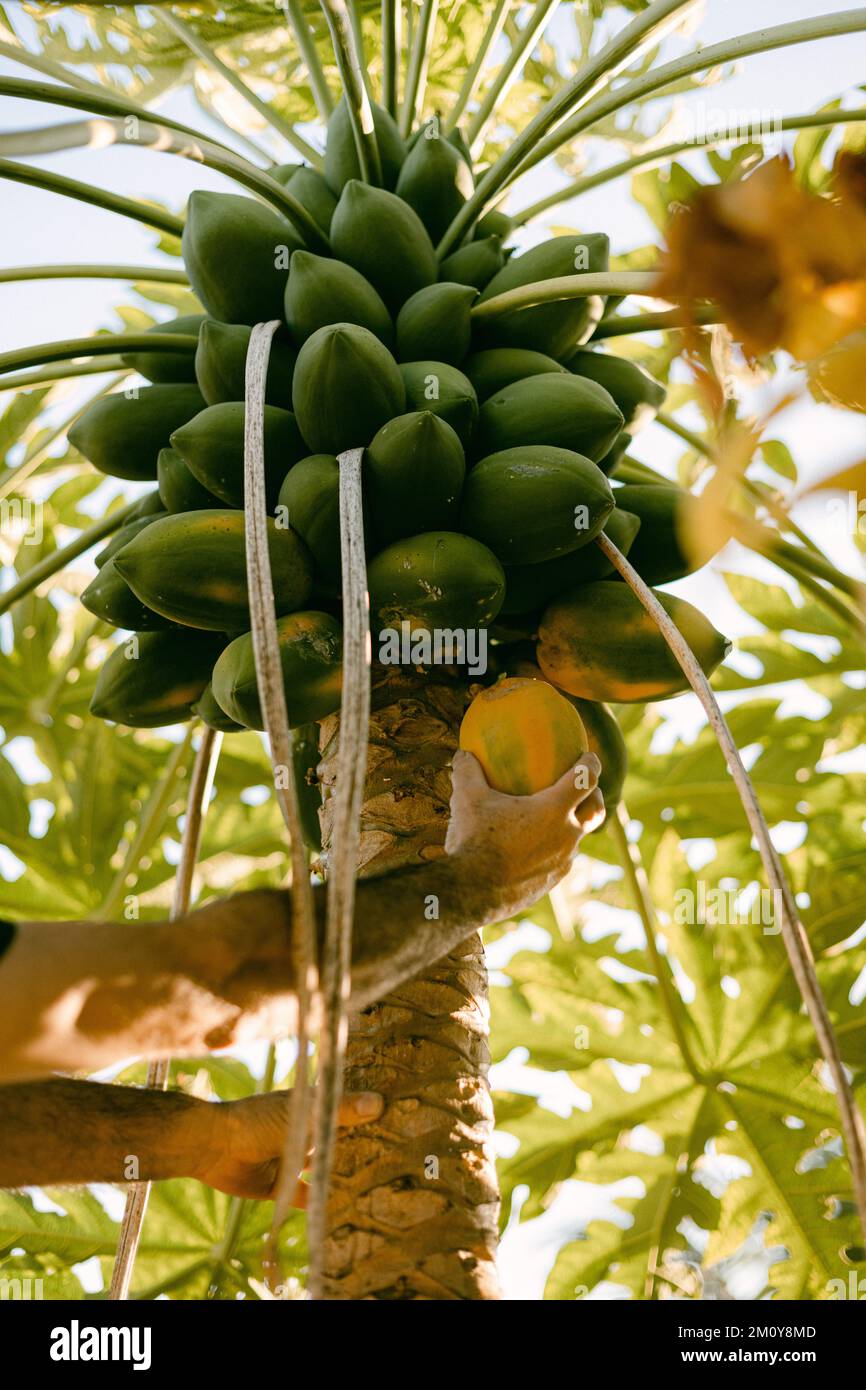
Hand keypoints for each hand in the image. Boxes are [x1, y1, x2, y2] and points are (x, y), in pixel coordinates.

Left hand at [190, 1089, 383, 1199]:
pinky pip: (307, 1196)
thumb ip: (338, 1111)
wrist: (214, 1148)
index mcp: (309, 1108)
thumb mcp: (302, 1113)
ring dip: (344, 1176)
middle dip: (362, 1149)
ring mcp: (293, 1159)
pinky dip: (322, 1202)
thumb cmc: (257, 1120)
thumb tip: (379, 1102)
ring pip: (325, 1169)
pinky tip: (346, 1210)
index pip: (344, 1107)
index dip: (368, 1112)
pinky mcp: (282, 1187)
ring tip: (379, 1185)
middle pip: (338, 1140)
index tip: (400, 1117)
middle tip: (398, 1157)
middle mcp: (304, 1133)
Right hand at [444, 749, 603, 911]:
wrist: (471, 893)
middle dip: (596, 797)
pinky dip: (552, 850)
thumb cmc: (473, 840)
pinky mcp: (551, 882)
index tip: (589, 757)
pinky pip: (558, 861)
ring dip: (571, 827)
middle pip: (596, 812)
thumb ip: (468, 772)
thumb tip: (463, 754)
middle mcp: (566, 836)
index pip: (585, 779)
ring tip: (554, 821)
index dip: (591, 764)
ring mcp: (561, 862)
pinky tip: (532, 849)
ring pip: (576, 840)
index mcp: (554, 809)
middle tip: (587, 790)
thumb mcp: (466, 799)